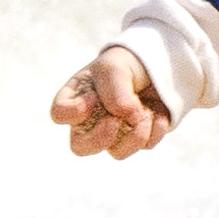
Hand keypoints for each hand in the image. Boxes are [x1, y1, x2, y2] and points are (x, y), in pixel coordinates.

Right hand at [51, 47, 171, 157]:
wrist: (156, 66)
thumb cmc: (124, 65)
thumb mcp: (115, 67)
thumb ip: (114, 89)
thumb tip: (127, 115)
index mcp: (76, 98)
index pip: (60, 113)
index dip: (73, 111)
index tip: (93, 98)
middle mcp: (90, 122)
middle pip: (80, 147)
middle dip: (98, 139)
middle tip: (113, 123)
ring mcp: (114, 134)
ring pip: (117, 152)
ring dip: (135, 132)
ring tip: (146, 111)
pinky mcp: (138, 139)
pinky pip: (145, 145)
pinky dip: (155, 129)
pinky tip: (159, 113)